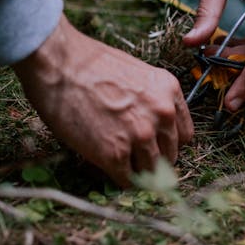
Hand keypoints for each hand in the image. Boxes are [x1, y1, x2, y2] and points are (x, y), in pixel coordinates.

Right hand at [13, 15, 192, 186]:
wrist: (59, 63)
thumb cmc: (89, 64)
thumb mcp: (137, 75)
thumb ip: (151, 101)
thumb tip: (151, 128)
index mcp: (169, 92)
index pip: (184, 135)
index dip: (167, 143)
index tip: (155, 146)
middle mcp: (161, 115)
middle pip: (170, 156)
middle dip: (153, 159)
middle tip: (133, 158)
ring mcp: (140, 136)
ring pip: (151, 172)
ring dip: (137, 172)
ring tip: (119, 164)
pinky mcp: (115, 154)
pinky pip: (127, 181)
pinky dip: (119, 179)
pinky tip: (107, 168)